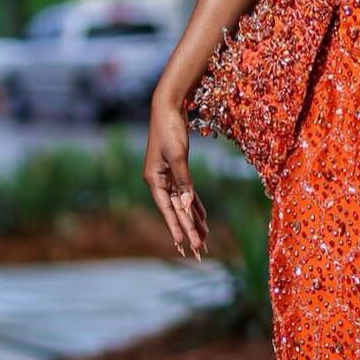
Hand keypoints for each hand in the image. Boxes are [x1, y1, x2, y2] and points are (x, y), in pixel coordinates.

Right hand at [145, 101, 208, 258]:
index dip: (178, 229)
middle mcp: (159, 182)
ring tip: (205, 240)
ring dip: (194, 222)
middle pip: (177, 211)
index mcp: (154, 180)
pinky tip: (203, 219)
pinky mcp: (176, 171)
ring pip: (183, 205)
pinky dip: (195, 206)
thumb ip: (183, 182)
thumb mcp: (178, 156)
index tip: (185, 247)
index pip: (169, 210)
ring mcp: (167, 177)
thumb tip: (187, 205)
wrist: (167, 108)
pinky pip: (187, 194)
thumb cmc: (170, 130)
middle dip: (189, 231)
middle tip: (200, 251)